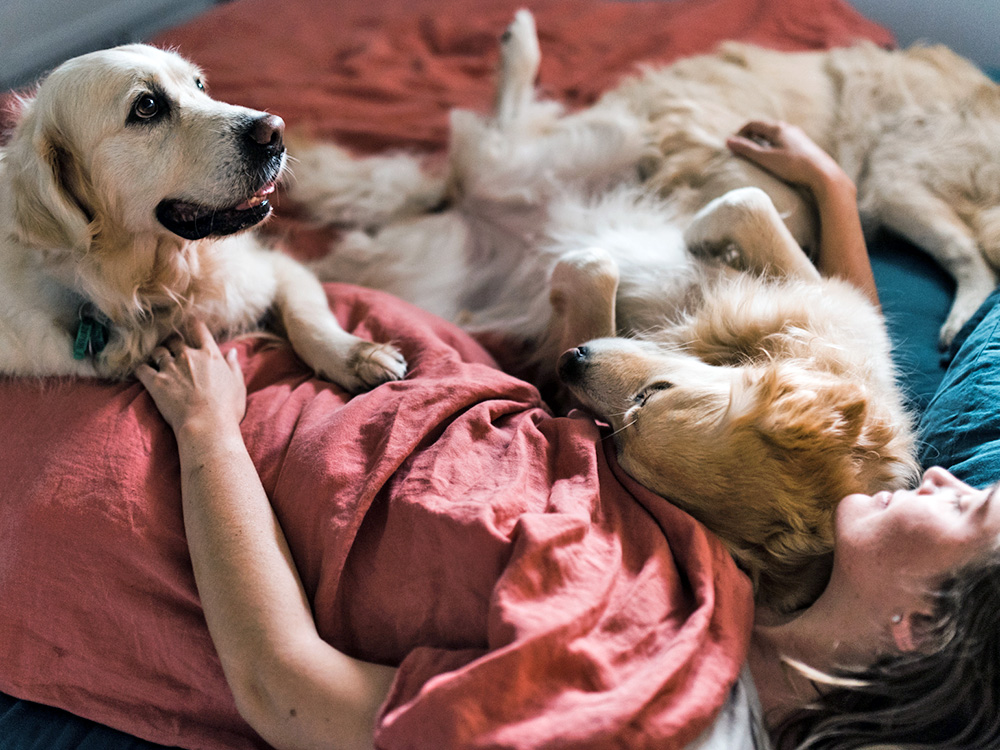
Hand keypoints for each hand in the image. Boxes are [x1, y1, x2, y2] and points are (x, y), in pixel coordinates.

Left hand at [136, 320, 245, 433]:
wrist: (207, 425)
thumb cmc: (227, 408)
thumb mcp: (238, 384)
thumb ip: (233, 365)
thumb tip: (231, 351)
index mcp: (210, 355)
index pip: (198, 329)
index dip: (193, 324)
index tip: (190, 324)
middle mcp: (188, 356)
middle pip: (174, 339)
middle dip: (172, 341)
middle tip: (171, 347)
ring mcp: (170, 368)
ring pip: (157, 351)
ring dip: (157, 354)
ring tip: (157, 360)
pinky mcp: (155, 382)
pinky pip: (142, 369)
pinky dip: (140, 368)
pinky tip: (140, 370)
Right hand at [726, 120, 850, 196]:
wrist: (823, 174)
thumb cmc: (793, 166)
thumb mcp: (766, 158)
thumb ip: (746, 150)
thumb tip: (728, 141)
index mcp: (778, 128)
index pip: (753, 124)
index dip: (740, 133)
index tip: (733, 145)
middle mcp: (788, 128)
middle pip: (764, 128)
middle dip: (750, 137)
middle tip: (741, 150)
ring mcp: (798, 137)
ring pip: (775, 135)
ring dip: (762, 142)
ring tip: (756, 156)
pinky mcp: (804, 147)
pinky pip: (783, 142)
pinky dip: (773, 147)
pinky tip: (774, 160)